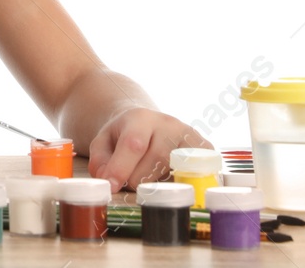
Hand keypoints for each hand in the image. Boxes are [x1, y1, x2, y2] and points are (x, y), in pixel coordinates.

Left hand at [87, 108, 209, 190]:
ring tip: (149, 176)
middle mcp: (169, 124)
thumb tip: (109, 182)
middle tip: (130, 180)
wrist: (147, 123)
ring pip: (177, 171)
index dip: (122, 168)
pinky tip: (172, 180)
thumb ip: (100, 161)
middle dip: (139, 179)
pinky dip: (184, 183)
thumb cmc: (123, 136)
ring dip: (160, 184)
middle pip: (156, 161)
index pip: (134, 144)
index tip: (112, 186)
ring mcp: (189, 135)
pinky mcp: (204, 149)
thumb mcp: (102, 143)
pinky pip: (198, 173)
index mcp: (140, 118)